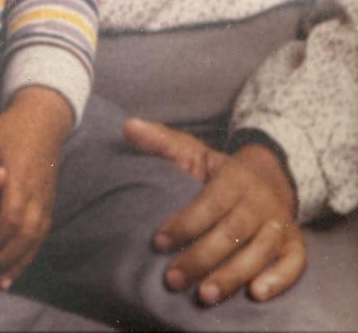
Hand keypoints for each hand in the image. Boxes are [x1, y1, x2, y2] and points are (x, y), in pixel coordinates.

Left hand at [0, 86, 71, 289]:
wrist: (44, 120)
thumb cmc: (11, 129)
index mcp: (20, 177)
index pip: (12, 215)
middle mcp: (37, 193)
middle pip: (26, 233)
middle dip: (6, 257)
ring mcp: (46, 200)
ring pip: (36, 238)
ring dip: (18, 262)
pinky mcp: (48, 205)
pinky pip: (41, 236)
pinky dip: (28, 256)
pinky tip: (12, 272)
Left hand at [123, 117, 306, 303]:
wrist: (269, 178)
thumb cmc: (220, 172)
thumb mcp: (193, 152)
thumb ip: (161, 142)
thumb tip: (128, 127)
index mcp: (234, 178)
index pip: (210, 202)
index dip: (185, 223)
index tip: (158, 242)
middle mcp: (260, 201)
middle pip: (233, 231)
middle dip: (202, 257)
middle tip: (173, 279)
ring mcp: (280, 224)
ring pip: (260, 251)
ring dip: (233, 275)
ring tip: (205, 296)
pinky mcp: (295, 245)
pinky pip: (294, 264)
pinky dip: (279, 280)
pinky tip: (256, 295)